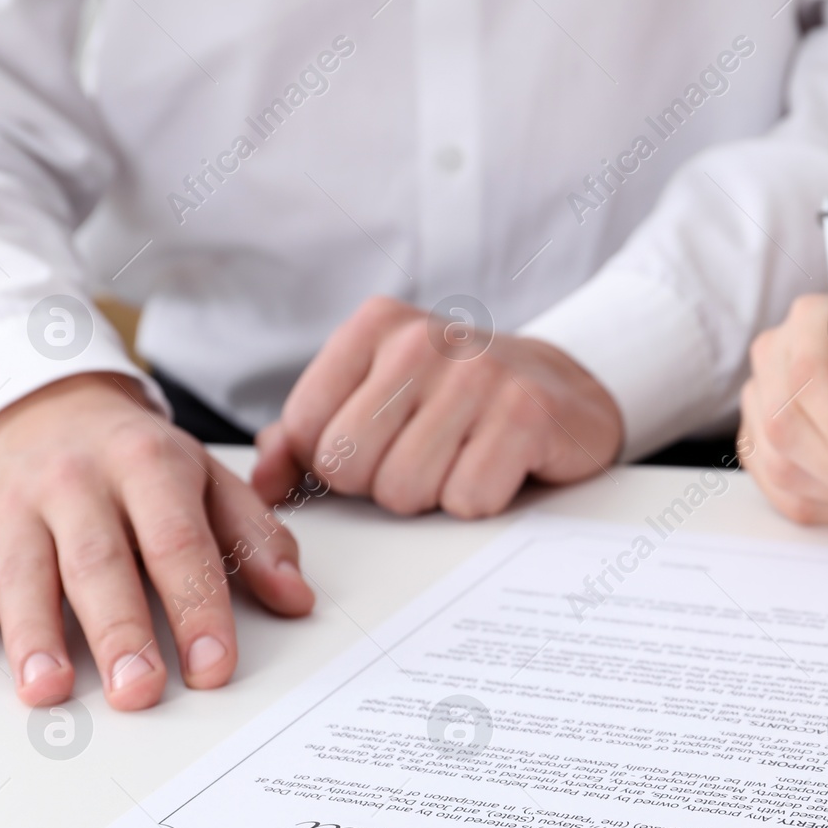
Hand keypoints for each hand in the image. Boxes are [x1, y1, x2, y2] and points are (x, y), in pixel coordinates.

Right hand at [0, 374, 314, 709]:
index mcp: (150, 466)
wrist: (52, 404)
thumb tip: (297, 598)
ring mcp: (17, 505)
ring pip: (25, 575)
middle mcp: (79, 483)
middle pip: (100, 564)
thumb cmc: (140, 459)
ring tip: (49, 690)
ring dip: (34, 637)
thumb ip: (255, 537)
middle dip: (120, 631)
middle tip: (138, 691)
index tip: (213, 667)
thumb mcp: (209, 479)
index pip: (178, 543)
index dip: (198, 607)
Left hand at [253, 296, 622, 518]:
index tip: (380, 445)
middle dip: (382, 483)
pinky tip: (498, 466)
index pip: (309, 430)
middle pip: (349, 466)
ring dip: (432, 496)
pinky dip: (481, 501)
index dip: (337, 463)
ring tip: (462, 458)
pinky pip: (467, 500)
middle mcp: (422, 340)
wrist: (564, 388)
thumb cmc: (458, 401)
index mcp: (375, 326)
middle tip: (425, 456)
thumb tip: (263, 482)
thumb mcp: (377, 398)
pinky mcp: (525, 414)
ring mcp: (478, 374)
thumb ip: (309, 435)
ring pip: (405, 491)